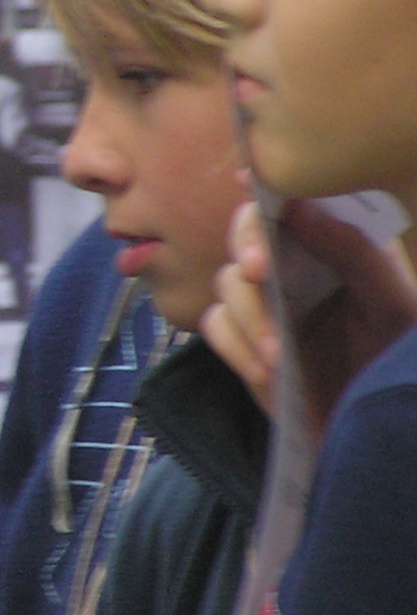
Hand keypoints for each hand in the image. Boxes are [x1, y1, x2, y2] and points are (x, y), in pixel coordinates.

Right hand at [203, 199, 416, 426]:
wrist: (381, 433)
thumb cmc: (398, 366)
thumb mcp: (395, 307)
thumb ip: (356, 254)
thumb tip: (296, 207)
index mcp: (337, 248)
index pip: (294, 202)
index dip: (267, 186)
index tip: (247, 181)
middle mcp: (296, 268)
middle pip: (247, 233)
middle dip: (247, 247)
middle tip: (258, 272)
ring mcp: (266, 306)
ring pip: (226, 284)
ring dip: (248, 318)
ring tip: (278, 357)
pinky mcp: (244, 342)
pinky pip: (216, 328)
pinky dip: (235, 348)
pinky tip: (266, 372)